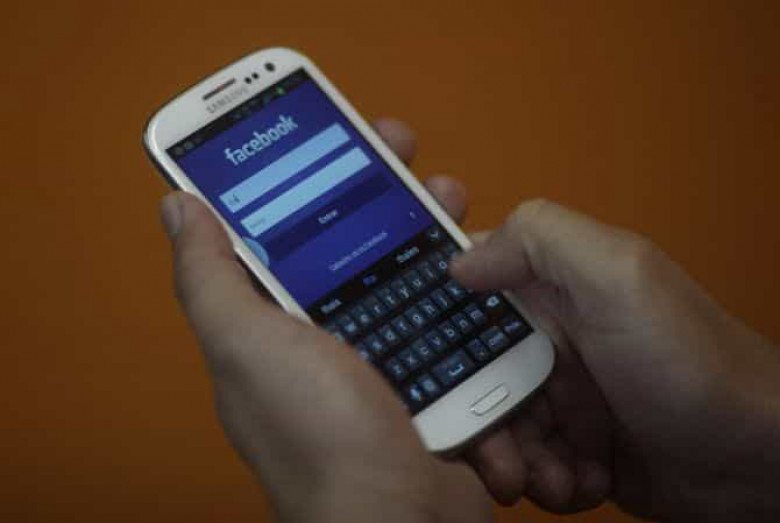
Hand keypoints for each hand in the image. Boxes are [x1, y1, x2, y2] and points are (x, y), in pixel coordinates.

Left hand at [160, 119, 491, 522]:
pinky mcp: (437, 380)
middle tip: (409, 159)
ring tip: (455, 204)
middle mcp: (331, 340)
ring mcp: (387, 359)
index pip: (290, 234)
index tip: (340, 141)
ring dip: (436, 235)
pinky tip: (484, 271)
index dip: (311, 182)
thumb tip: (178, 207)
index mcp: (278, 325)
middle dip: (385, 195)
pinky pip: (457, 321)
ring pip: (414, 276)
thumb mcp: (248, 345)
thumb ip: (211, 277)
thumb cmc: (319, 437)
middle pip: (359, 247)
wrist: (400, 519)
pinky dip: (471, 293)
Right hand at [454, 200, 779, 521]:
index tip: (423, 369)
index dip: (434, 326)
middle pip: (468, 374)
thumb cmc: (691, 363)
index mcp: (549, 290)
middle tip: (501, 453)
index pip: (465, 295)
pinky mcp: (574, 444)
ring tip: (554, 476)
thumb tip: (460, 258)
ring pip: (495, 426)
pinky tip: (584, 481)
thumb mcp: (619, 279)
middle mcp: (549, 337)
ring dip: (513, 459)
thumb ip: (540, 240)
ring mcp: (562, 393)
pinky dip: (546, 480)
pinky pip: (529, 462)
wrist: (755, 460)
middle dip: (475, 419)